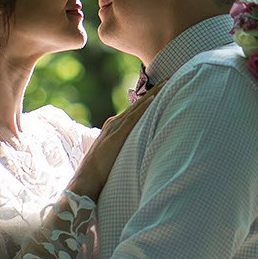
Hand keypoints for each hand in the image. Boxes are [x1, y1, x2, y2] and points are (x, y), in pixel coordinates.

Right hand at [66, 82, 161, 200]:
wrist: (85, 182)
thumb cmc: (100, 173)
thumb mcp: (116, 155)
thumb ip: (125, 147)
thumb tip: (140, 148)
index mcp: (114, 126)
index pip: (136, 107)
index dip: (151, 96)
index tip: (166, 86)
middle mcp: (114, 122)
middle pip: (139, 102)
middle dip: (156, 89)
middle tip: (172, 76)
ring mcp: (115, 128)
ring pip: (138, 106)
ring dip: (154, 93)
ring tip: (169, 81)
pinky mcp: (116, 136)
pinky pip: (134, 118)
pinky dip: (145, 107)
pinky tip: (155, 98)